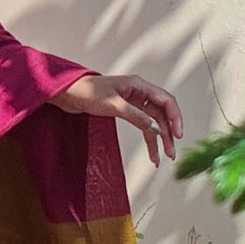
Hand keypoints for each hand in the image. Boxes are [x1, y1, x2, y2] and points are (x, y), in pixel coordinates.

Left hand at [51, 71, 182, 166]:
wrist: (67, 93)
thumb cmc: (87, 93)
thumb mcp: (113, 105)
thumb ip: (136, 116)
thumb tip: (156, 129)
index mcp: (139, 85)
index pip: (166, 100)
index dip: (175, 117)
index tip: (177, 135)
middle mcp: (139, 92)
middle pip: (161, 114)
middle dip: (168, 133)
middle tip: (171, 153)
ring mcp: (133, 102)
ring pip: (153, 122)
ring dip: (159, 139)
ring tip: (163, 158)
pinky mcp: (125, 111)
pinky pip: (142, 126)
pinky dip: (147, 139)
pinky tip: (151, 154)